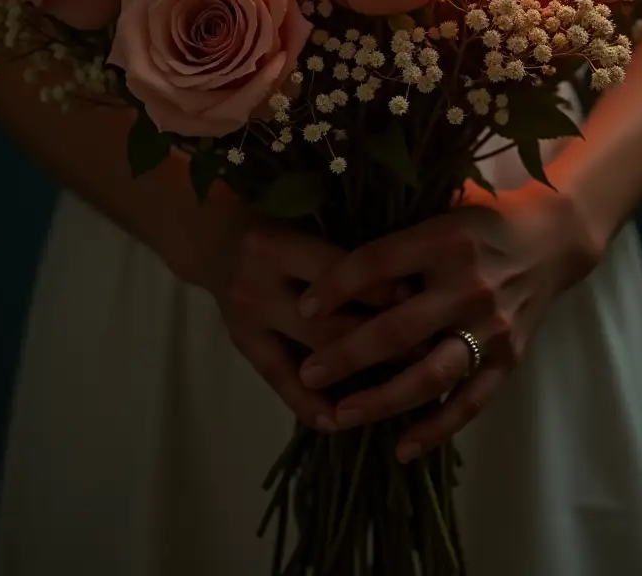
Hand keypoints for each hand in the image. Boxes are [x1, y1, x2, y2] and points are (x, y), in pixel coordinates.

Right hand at [204, 203, 403, 432]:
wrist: (214, 238)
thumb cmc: (277, 220)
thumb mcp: (307, 221)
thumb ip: (346, 252)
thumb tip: (411, 284)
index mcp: (279, 245)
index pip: (341, 273)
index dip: (384, 290)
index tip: (425, 302)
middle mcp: (257, 285)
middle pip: (326, 323)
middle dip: (380, 340)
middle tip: (426, 352)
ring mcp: (246, 320)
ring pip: (308, 356)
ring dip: (353, 377)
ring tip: (397, 391)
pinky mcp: (241, 345)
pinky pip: (278, 380)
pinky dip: (309, 404)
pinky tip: (337, 422)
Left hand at [295, 183, 604, 458]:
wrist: (551, 242)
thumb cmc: (481, 222)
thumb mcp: (439, 213)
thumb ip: (397, 241)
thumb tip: (328, 264)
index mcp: (446, 240)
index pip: (379, 264)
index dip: (336, 285)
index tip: (303, 307)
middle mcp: (469, 286)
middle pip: (399, 327)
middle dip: (348, 353)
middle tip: (307, 373)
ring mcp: (492, 327)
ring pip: (431, 373)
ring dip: (383, 399)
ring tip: (342, 414)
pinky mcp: (509, 358)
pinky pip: (470, 401)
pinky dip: (436, 428)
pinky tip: (401, 448)